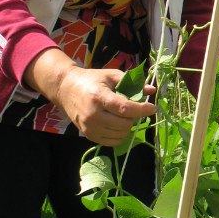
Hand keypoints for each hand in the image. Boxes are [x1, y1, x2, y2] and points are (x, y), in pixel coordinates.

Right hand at [25, 49, 155, 146]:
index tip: (152, 108)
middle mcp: (93, 114)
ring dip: (128, 126)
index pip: (125, 109)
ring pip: (120, 135)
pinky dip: (119, 135)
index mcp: (99, 97)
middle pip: (124, 124)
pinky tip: (118, 125)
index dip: (142, 110)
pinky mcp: (88, 135)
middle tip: (135, 110)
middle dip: (135, 118)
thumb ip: (131, 83)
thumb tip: (151, 90)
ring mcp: (89, 127)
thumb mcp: (111, 75)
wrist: (66, 89)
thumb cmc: (91, 80)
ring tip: (125, 116)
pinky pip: (111, 142)